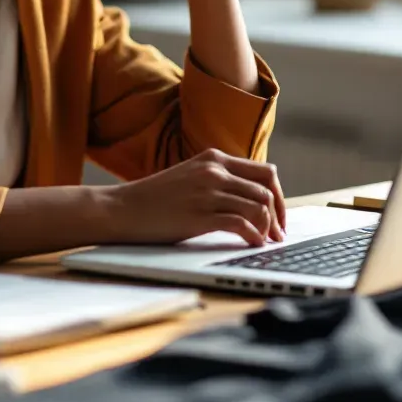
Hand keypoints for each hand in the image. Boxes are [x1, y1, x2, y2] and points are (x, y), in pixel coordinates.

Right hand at [103, 149, 286, 246]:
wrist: (122, 208)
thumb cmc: (155, 199)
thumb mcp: (190, 176)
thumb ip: (218, 180)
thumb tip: (250, 199)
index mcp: (214, 158)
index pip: (265, 171)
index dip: (279, 196)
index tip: (278, 216)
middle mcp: (214, 170)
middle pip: (267, 188)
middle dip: (278, 214)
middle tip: (277, 234)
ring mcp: (208, 191)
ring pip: (259, 206)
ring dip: (268, 227)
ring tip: (264, 241)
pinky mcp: (200, 214)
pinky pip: (242, 224)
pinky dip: (254, 236)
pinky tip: (252, 244)